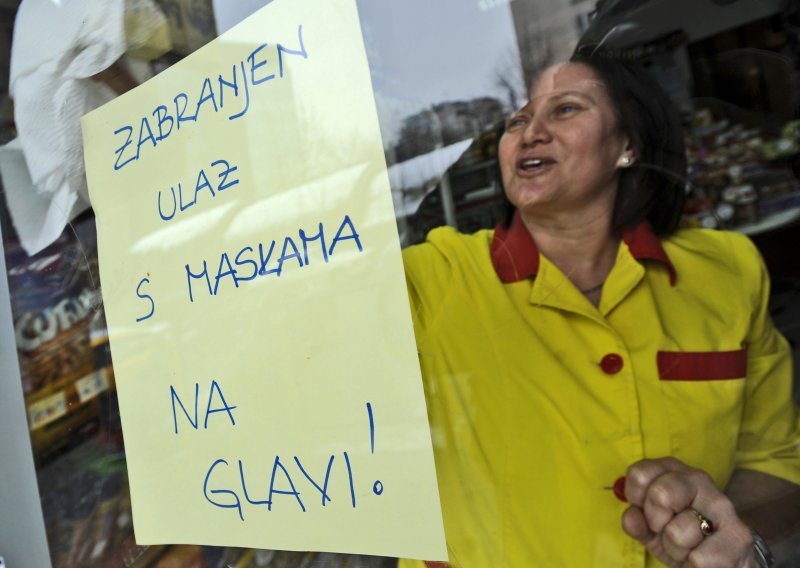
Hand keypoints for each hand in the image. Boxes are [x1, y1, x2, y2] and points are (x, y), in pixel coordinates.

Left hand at [621, 457, 756, 566]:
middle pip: (660, 495)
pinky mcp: (739, 535)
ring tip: (689, 548)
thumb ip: (636, 522)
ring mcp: (722, 505)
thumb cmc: (681, 538)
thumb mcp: (651, 529)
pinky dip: (693, 565)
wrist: (723, 561)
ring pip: (677, 534)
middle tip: (666, 531)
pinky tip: (704, 559)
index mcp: (672, 471)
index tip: (646, 512)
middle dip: (656, 523)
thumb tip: (631, 517)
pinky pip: (699, 558)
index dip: (637, 500)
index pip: (640, 474)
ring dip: (676, 550)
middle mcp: (698, 480)